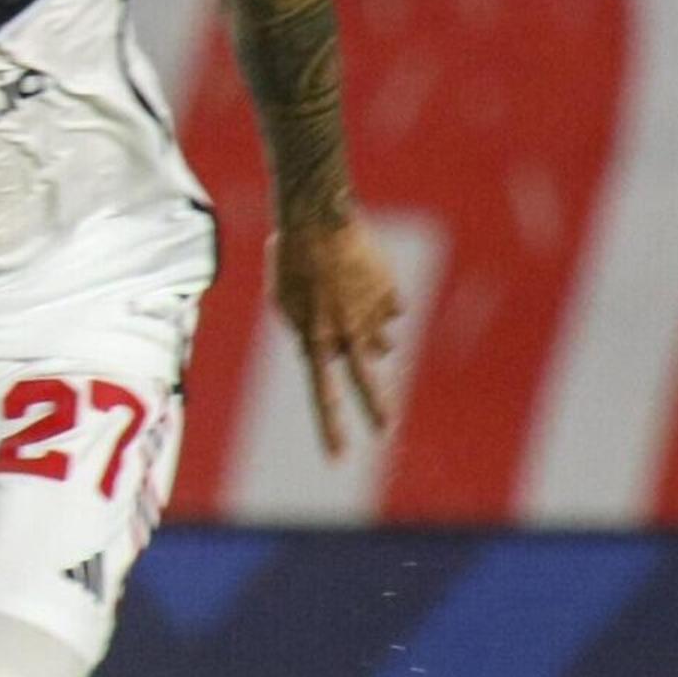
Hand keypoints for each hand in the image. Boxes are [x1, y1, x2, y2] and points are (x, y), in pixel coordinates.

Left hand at [271, 214, 400, 456]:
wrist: (317, 218)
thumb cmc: (291, 260)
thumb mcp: (285, 302)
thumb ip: (307, 333)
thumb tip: (337, 352)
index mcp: (314, 338)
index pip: (322, 394)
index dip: (330, 427)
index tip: (338, 458)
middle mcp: (347, 333)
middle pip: (366, 379)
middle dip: (377, 407)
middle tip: (386, 429)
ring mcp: (374, 315)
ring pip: (381, 339)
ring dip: (369, 329)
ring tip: (347, 297)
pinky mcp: (392, 295)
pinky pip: (391, 308)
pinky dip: (379, 298)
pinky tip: (362, 276)